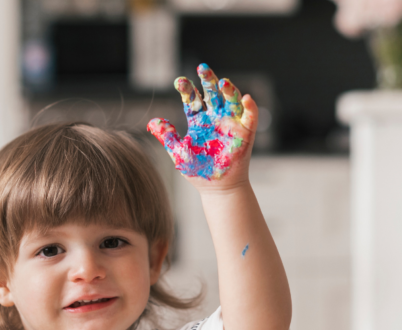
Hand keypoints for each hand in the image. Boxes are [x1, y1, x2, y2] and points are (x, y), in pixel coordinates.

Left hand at [147, 63, 257, 189]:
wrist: (217, 189)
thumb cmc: (198, 171)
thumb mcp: (179, 153)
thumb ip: (167, 136)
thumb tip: (151, 122)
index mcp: (198, 120)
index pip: (192, 99)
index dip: (187, 89)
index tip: (179, 82)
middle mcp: (215, 118)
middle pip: (212, 93)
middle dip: (208, 80)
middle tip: (202, 67)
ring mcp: (231, 124)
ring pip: (231, 100)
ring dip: (229, 90)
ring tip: (223, 83)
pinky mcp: (245, 133)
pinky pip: (250, 117)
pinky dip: (250, 108)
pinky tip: (246, 99)